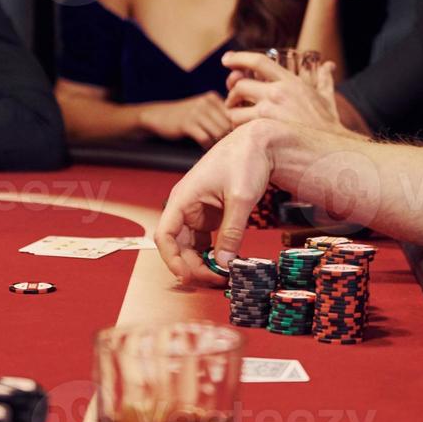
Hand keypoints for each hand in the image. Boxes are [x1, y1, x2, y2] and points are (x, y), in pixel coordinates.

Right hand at [139, 92, 230, 149]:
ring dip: (217, 142)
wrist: (158, 116)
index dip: (235, 128)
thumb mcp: (202, 109)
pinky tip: (204, 147)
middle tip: (223, 146)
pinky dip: (207, 146)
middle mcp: (206, 102)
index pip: (233, 114)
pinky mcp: (187, 123)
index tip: (231, 137)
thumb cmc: (185, 116)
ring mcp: (196, 112)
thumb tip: (242, 127)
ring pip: (218, 132)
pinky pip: (205, 138)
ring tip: (214, 147)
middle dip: (227, 137)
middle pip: (227, 125)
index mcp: (212, 98)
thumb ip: (219, 114)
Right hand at [153, 121, 274, 285]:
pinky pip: (206, 240)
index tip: (189, 276)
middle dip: (193, 266)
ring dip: (203, 262)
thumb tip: (225, 263)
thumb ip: (232, 231)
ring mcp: (198, 210)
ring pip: (192, 245)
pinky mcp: (211, 214)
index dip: (172, 259)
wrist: (258, 141)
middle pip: (178, 245)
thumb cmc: (244, 159)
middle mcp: (186, 206)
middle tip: (217, 280)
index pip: (164, 235)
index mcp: (183, 198)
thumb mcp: (241, 197)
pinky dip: (214, 253)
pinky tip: (227, 262)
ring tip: (223, 276)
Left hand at [222, 50, 341, 130]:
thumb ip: (325, 80)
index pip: (258, 61)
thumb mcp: (327, 98)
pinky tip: (243, 134)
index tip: (226, 59)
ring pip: (235, 110)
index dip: (238, 58)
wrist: (331, 150)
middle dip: (231, 92)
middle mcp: (278, 93)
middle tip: (232, 100)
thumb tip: (329, 65)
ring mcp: (269, 113)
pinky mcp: (263, 132)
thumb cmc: (328, 126)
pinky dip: (237, 131)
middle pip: (240, 85)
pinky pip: (239, 128)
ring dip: (232, 114)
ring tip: (237, 119)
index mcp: (290, 82)